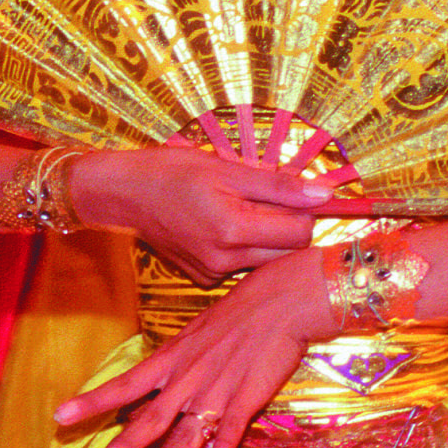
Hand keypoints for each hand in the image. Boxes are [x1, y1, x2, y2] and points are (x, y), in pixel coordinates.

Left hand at [58, 247, 332, 447]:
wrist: (284, 298)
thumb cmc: (243, 311)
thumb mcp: (200, 331)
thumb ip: (182, 359)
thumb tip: (163, 377)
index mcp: (174, 358)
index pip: (125, 383)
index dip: (93, 401)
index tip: (60, 417)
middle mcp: (189, 376)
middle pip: (151, 416)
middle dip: (125, 444)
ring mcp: (218, 388)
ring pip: (186, 431)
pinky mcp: (250, 395)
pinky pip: (232, 428)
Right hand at [66, 136, 338, 282]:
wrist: (124, 194)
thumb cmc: (171, 172)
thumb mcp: (228, 168)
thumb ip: (279, 185)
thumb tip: (323, 194)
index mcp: (232, 230)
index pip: (299, 232)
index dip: (302, 210)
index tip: (291, 192)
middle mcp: (224, 261)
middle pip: (287, 251)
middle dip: (287, 225)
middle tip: (265, 198)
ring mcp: (213, 274)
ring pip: (266, 259)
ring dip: (265, 236)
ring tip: (240, 209)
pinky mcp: (204, 279)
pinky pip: (242, 265)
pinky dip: (243, 247)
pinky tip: (222, 226)